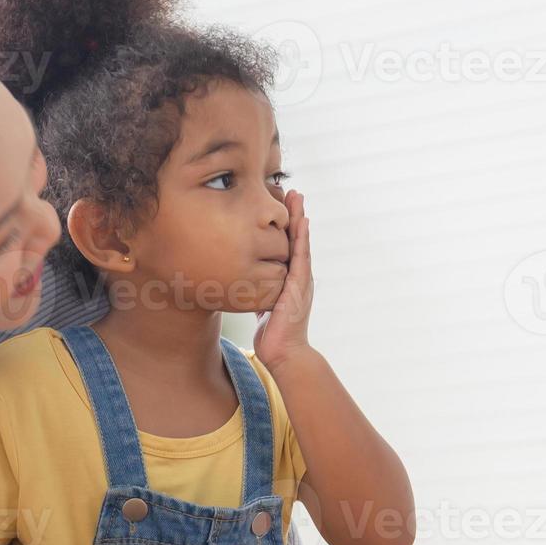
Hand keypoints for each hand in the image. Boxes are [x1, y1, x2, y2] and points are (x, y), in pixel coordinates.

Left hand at [253, 190, 312, 369]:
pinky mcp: (300, 286)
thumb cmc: (271, 335)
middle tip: (291, 190)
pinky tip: (301, 221)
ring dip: (300, 218)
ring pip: (301, 242)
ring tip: (297, 196)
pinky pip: (302, 256)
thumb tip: (243, 284)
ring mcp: (301, 280)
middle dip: (294, 214)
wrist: (284, 354)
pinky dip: (302, 237)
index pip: (288, 246)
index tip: (280, 203)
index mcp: (289, 279)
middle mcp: (298, 277)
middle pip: (297, 238)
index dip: (285, 225)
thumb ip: (258, 293)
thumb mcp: (261, 306)